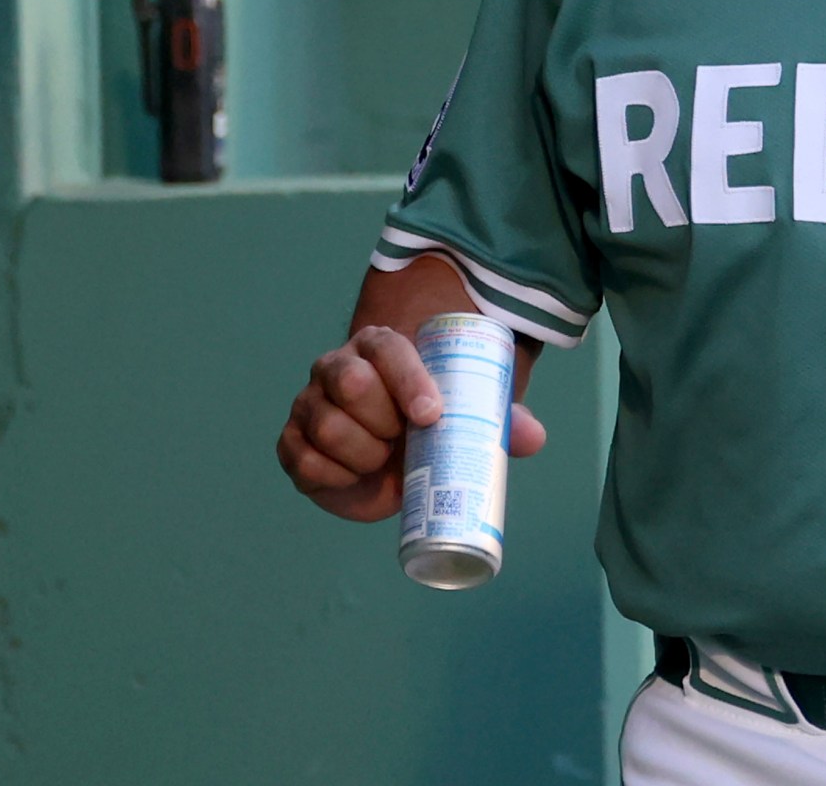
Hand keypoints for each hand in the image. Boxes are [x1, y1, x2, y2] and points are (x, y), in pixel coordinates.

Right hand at [276, 322, 546, 521]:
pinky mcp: (291, 444)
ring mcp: (308, 404)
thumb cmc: (427, 426)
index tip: (431, 415)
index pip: (387, 349)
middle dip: (383, 420)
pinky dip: (337, 476)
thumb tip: (534, 437)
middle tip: (404, 439)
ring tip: (382, 458)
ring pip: (328, 426)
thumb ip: (497, 421)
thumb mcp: (463, 419)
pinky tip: (357, 475)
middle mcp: (336, 368)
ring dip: (363, 454)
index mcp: (379, 348)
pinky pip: (305, 461)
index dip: (408, 381)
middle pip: (350, 382)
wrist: (390, 463)